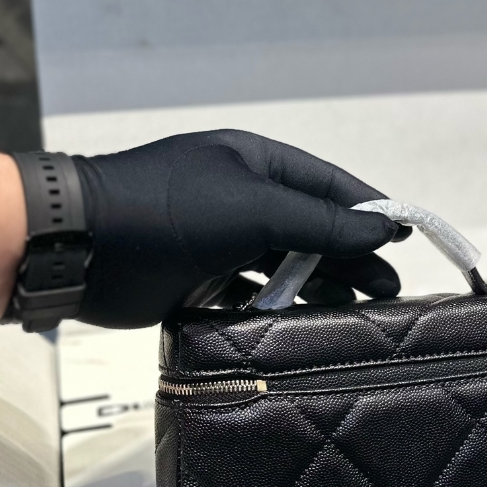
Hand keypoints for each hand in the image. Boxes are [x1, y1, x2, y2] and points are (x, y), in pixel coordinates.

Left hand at [72, 130, 408, 328]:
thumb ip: (319, 222)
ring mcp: (219, 237)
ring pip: (283, 261)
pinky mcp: (198, 275)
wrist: (83, 247)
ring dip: (317, 283)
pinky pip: (250, 289)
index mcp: (255, 163)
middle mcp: (242, 196)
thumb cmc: (172, 211)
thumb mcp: (254, 209)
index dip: (367, 210)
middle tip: (387, 289)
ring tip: (357, 311)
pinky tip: (303, 323)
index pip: (327, 185)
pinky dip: (277, 304)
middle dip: (349, 255)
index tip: (404, 238)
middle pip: (309, 226)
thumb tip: (382, 227)